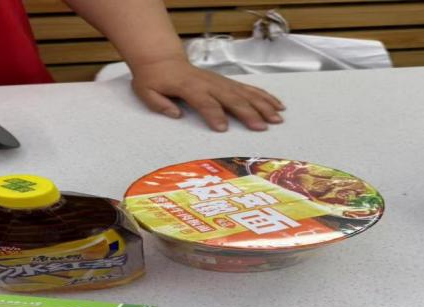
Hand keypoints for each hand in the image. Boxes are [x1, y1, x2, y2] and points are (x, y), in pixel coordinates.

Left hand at [131, 58, 284, 131]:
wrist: (162, 60)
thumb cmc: (154, 79)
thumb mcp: (146, 92)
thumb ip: (159, 104)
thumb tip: (176, 114)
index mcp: (189, 87)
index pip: (205, 101)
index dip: (214, 114)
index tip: (223, 129)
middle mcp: (209, 83)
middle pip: (231, 98)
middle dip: (248, 113)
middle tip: (262, 127)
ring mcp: (220, 82)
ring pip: (245, 93)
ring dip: (262, 105)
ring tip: (277, 118)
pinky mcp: (226, 82)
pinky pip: (248, 88)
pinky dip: (264, 96)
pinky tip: (276, 104)